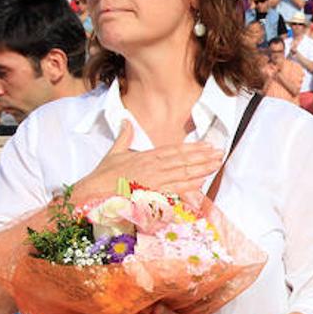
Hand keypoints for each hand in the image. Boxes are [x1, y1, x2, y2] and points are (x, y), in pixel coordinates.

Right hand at [72, 121, 224, 199]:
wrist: (92, 191)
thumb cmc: (103, 175)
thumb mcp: (114, 152)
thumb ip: (124, 137)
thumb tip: (127, 121)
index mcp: (146, 156)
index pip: (174, 150)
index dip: (192, 148)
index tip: (207, 146)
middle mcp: (152, 166)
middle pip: (182, 160)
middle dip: (203, 157)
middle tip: (220, 153)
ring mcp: (152, 179)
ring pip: (182, 172)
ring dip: (201, 168)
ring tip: (216, 164)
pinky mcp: (151, 193)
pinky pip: (173, 189)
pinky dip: (187, 185)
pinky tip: (201, 182)